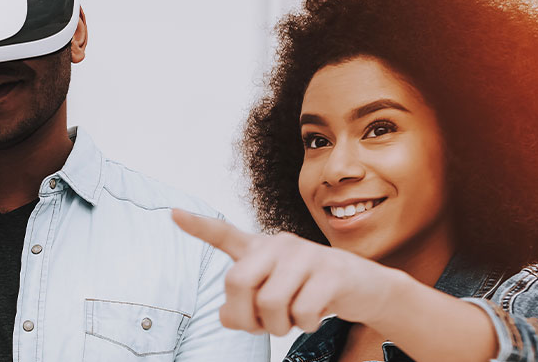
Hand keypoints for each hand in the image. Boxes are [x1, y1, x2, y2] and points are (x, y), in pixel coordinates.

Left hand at [170, 209, 415, 334]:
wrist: (365, 287)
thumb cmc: (308, 292)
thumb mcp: (272, 299)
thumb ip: (243, 306)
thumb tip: (227, 317)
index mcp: (260, 249)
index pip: (224, 235)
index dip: (198, 226)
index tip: (172, 212)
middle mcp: (278, 245)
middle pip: (238, 283)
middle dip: (245, 316)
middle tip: (262, 326)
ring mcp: (305, 254)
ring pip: (271, 303)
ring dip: (278, 326)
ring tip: (292, 320)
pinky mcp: (331, 271)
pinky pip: (303, 312)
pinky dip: (305, 325)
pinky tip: (316, 315)